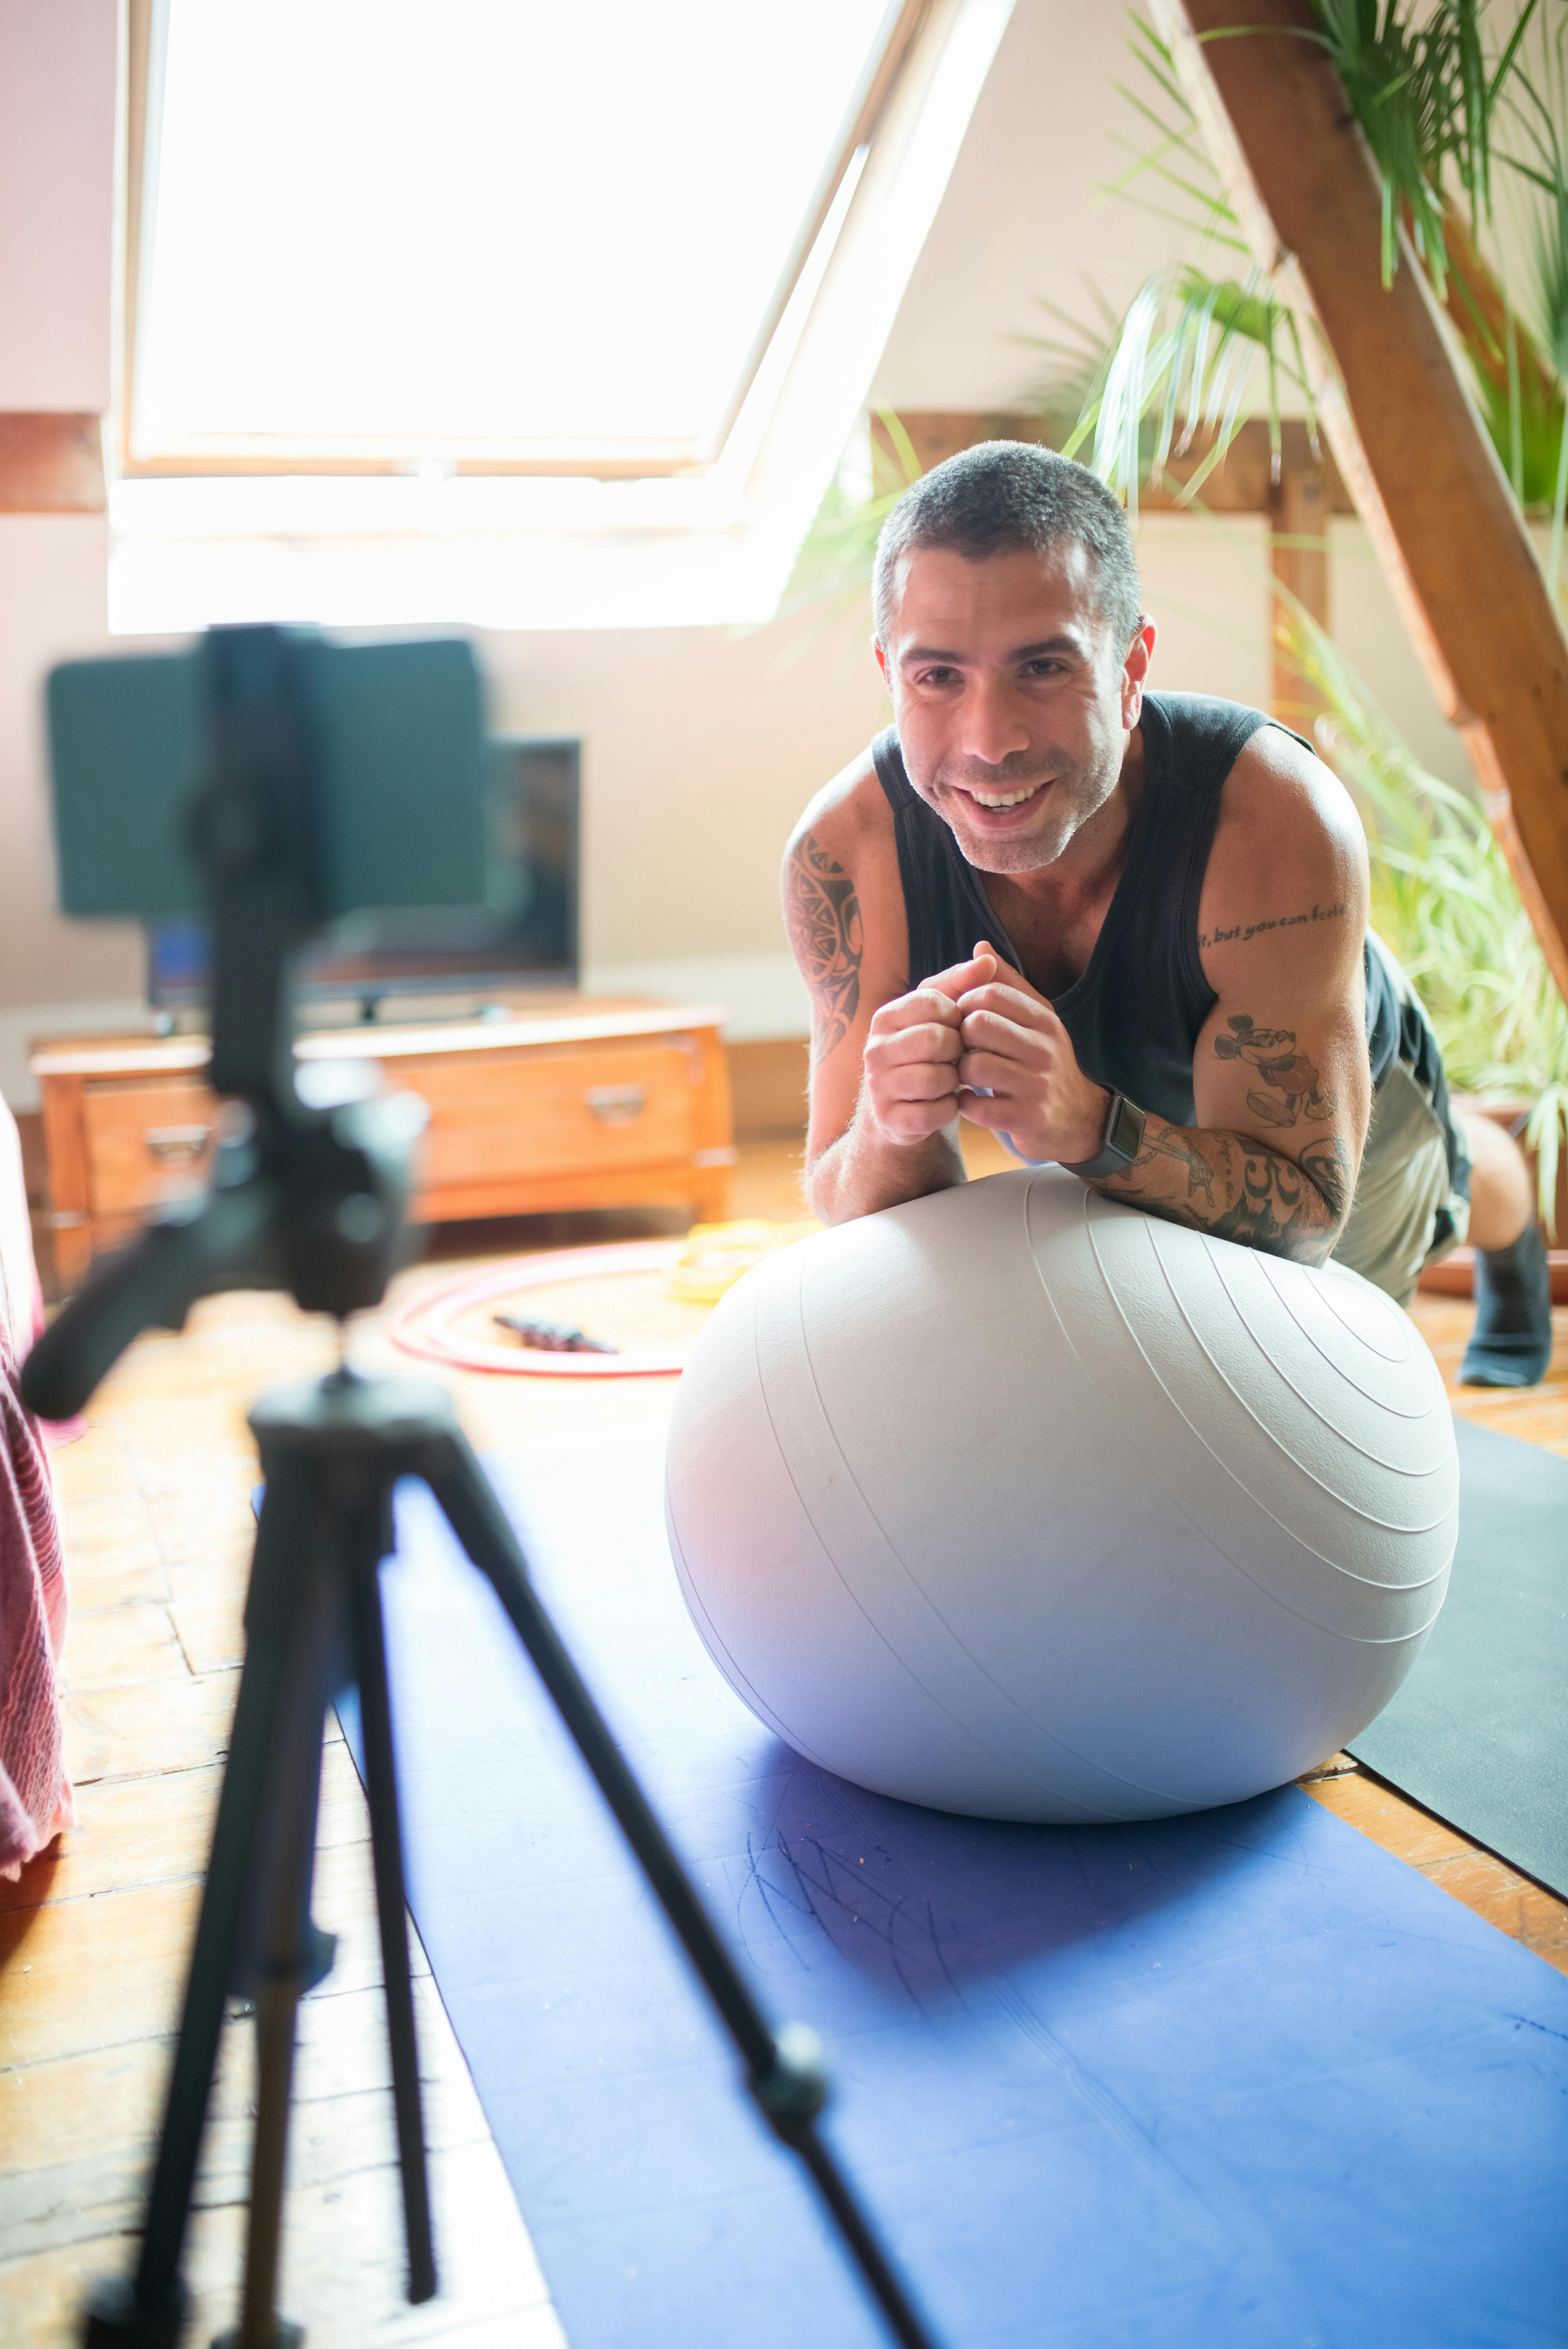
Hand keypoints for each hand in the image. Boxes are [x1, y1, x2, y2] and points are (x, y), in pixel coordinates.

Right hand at [861, 947, 998, 1148]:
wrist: (900, 1106)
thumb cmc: (928, 1052)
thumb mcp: (941, 1014)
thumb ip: (962, 983)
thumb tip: (988, 957)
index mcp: (885, 1017)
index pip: (931, 1003)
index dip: (956, 1015)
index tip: (958, 1027)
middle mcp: (874, 1050)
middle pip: (935, 1040)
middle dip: (957, 1050)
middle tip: (959, 1056)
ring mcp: (878, 1087)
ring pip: (934, 1079)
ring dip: (954, 1081)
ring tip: (952, 1079)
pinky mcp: (890, 1120)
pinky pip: (934, 1113)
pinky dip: (949, 1109)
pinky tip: (946, 1103)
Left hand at [954, 940, 1108, 1162]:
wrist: (1078, 1119)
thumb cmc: (1044, 1063)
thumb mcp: (1035, 1019)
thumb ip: (1007, 984)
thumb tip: (980, 949)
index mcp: (1043, 1019)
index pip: (989, 992)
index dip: (964, 1004)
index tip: (962, 1020)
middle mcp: (1044, 1049)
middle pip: (978, 1024)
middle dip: (958, 1036)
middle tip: (960, 1048)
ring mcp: (1037, 1085)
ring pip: (974, 1065)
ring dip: (959, 1072)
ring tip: (964, 1075)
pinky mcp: (1026, 1119)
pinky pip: (977, 1106)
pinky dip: (965, 1104)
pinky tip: (971, 1101)